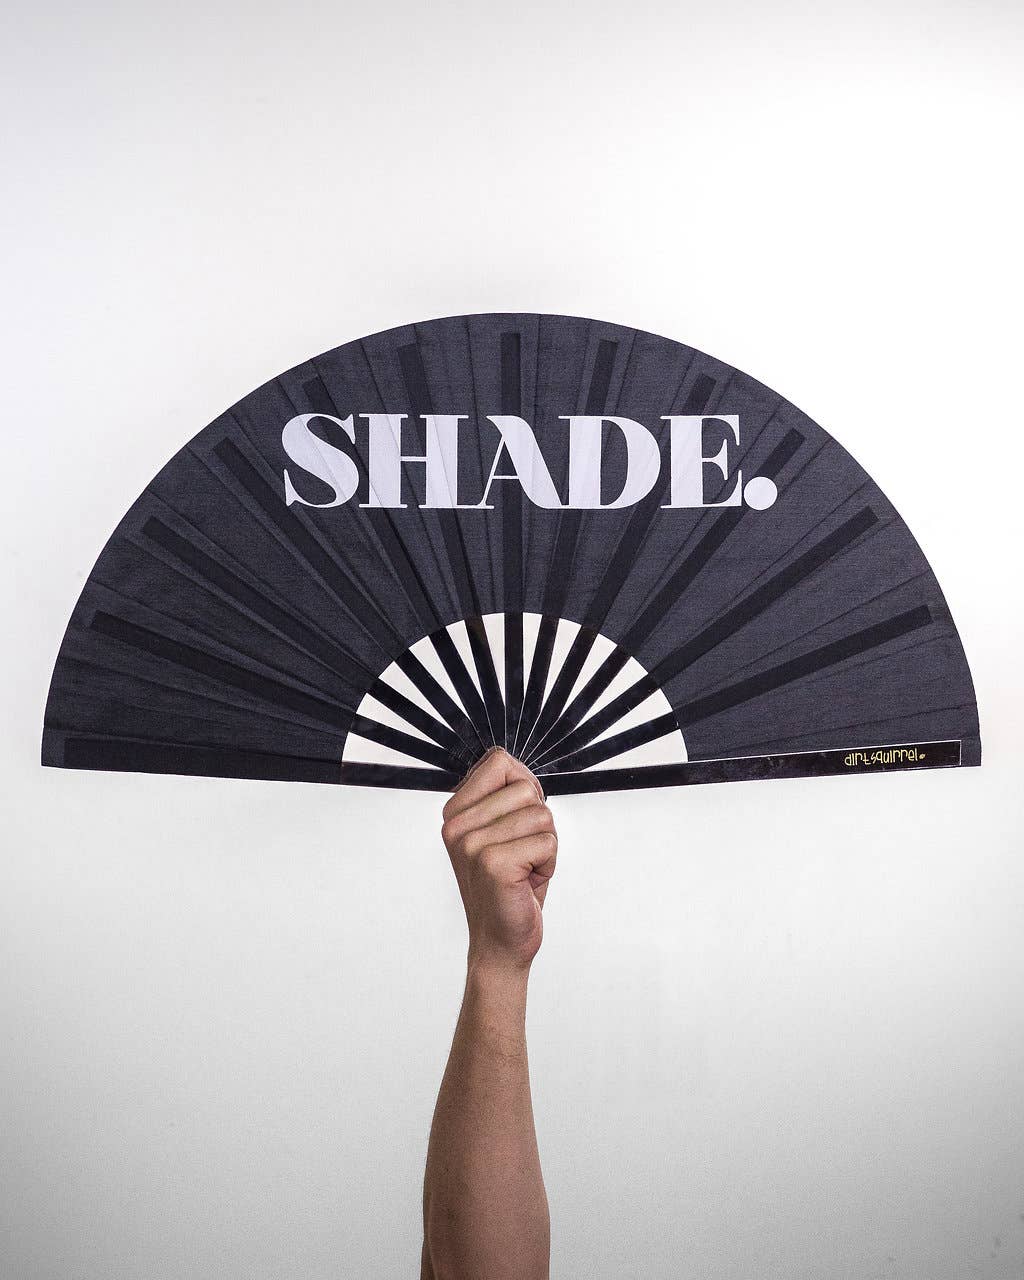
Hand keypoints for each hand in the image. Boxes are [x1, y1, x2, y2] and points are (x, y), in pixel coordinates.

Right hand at [441, 748, 556, 972]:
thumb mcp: (500, 832)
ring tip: (524, 869)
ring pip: (542, 815)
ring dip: (545, 845)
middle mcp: (456, 825)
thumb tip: (514, 764)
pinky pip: (548, 842)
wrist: (499, 942)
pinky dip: (549, 863)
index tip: (515, 823)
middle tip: (521, 854)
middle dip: (538, 822)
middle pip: (526, 788)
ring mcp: (471, 844)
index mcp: (454, 811)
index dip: (524, 789)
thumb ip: (503, 795)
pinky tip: (527, 882)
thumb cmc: (509, 885)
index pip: (500, 761)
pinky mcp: (493, 864)